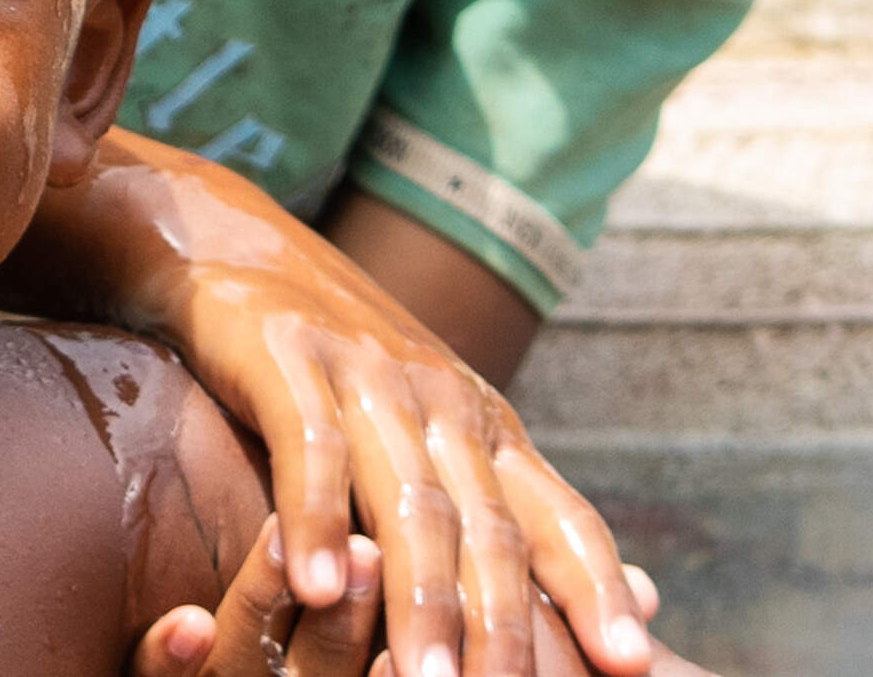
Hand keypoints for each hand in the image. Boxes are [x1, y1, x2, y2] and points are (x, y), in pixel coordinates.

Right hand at [14, 134, 652, 676]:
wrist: (228, 238)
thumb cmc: (337, 361)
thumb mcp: (430, 428)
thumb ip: (509, 511)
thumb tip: (644, 601)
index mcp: (482, 424)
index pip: (557, 515)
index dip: (596, 586)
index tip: (631, 663)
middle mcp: (438, 399)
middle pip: (486, 526)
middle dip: (506, 624)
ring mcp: (363, 375)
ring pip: (407, 500)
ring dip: (421, 598)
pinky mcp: (285, 358)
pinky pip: (309, 449)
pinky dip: (317, 521)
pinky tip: (315, 588)